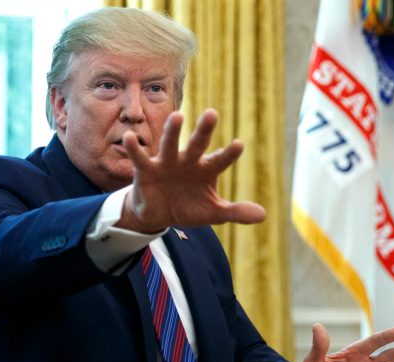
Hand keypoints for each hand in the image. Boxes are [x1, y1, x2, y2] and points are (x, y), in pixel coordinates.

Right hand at [117, 109, 265, 232]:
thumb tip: (262, 215)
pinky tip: (130, 137)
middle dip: (204, 130)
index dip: (229, 154)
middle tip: (212, 114)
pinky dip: (134, 148)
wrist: (159, 215)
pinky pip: (139, 158)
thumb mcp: (213, 213)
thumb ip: (236, 212)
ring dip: (173, 131)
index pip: (220, 160)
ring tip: (177, 116)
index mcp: (206, 169)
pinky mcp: (146, 170)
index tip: (239, 144)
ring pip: (170, 144)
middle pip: (197, 143)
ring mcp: (166, 163)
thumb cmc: (189, 206)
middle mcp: (187, 161)